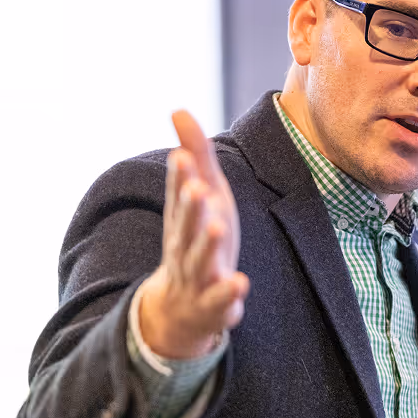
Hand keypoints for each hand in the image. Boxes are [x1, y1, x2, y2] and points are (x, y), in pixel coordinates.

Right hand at [137, 110, 249, 358]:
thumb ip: (195, 155)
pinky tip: (240, 282)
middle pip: (186, 226)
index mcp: (184, 218)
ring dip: (207, 244)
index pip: (179, 195)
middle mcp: (185, 245)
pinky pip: (220, 300)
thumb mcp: (200, 196)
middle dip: (190, 207)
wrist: (182, 308)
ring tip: (218, 226)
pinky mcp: (214, 304)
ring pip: (200, 261)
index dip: (180, 177)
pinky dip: (228, 293)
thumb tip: (177, 109)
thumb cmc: (197, 238)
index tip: (179, 155)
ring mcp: (198, 276)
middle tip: (197, 187)